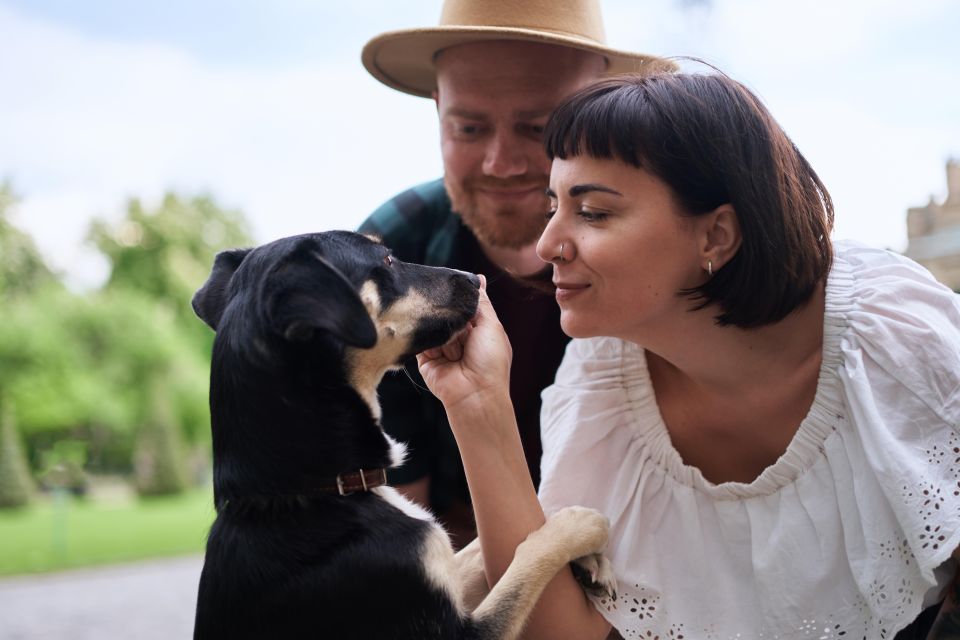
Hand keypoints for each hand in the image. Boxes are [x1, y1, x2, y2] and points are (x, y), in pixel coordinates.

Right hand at [416, 275, 511, 412]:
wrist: (475, 395)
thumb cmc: (490, 361)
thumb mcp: (491, 325)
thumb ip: (481, 302)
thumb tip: (479, 278)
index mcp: (479, 331)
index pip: (466, 306)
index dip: (460, 295)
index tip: (450, 278)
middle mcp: (460, 339)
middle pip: (448, 314)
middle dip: (446, 308)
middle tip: (440, 297)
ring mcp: (442, 349)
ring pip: (434, 325)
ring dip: (437, 323)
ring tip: (441, 323)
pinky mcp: (425, 358)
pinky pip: (420, 340)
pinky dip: (422, 334)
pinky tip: (424, 328)